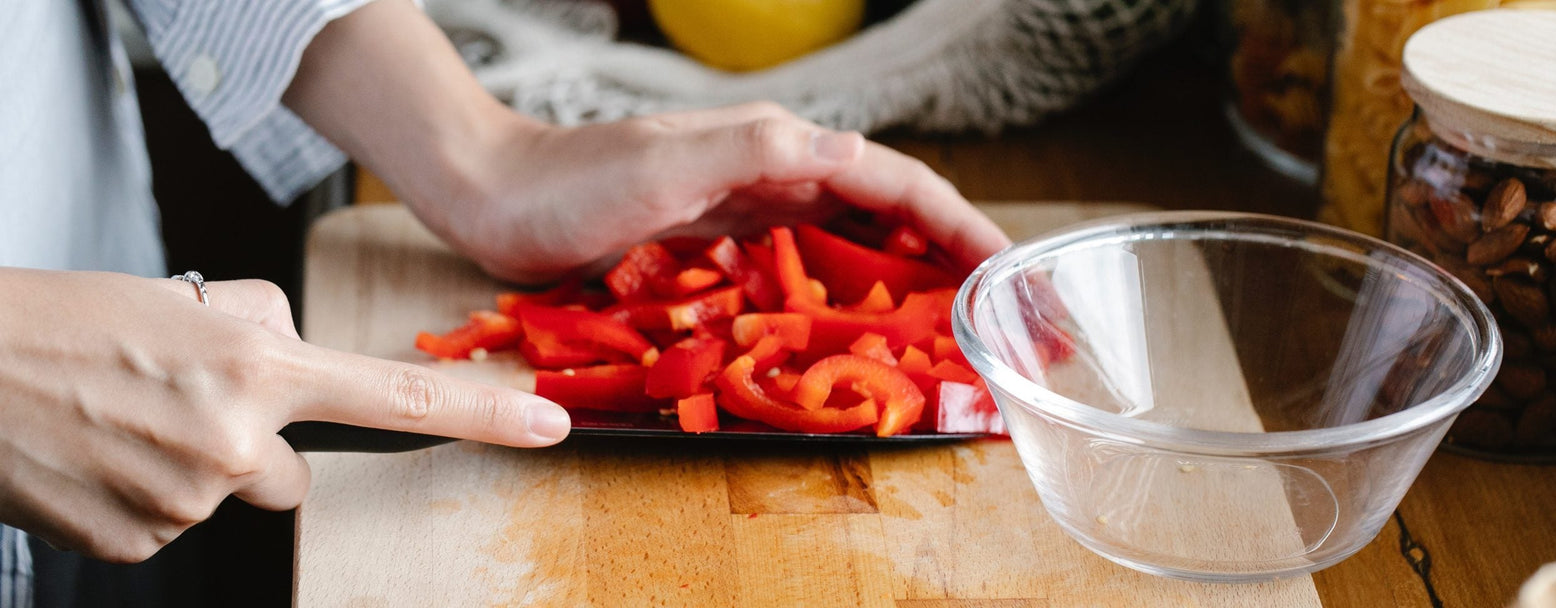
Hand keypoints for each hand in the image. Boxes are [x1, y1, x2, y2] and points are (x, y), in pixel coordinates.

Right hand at [0, 269, 568, 561]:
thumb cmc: (67, 323)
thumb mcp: (189, 300)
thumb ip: (266, 330)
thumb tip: (294, 357)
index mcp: (259, 364)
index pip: (397, 396)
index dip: (483, 415)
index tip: (548, 426)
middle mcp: (236, 440)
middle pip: (289, 474)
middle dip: (251, 447)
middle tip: (174, 403)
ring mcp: (189, 500)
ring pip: (225, 497)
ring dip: (186, 467)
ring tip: (121, 420)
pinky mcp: (142, 543)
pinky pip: (172, 524)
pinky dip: (143, 496)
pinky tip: (101, 456)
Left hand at [284, 0, 1009, 284]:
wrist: (494, 191)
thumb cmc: (572, 180)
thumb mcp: (665, 163)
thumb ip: (754, 152)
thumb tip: (848, 156)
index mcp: (779, 148)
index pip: (894, 184)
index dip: (958, 225)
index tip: (1006, 272)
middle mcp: (775, 173)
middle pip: (887, 212)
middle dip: (950, 254)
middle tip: (999, 314)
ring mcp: (749, 206)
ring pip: (852, 240)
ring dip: (906, 277)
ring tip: (950, 327)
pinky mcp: (720, 239)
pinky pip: (805, 266)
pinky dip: (846, 293)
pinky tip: (858, 327)